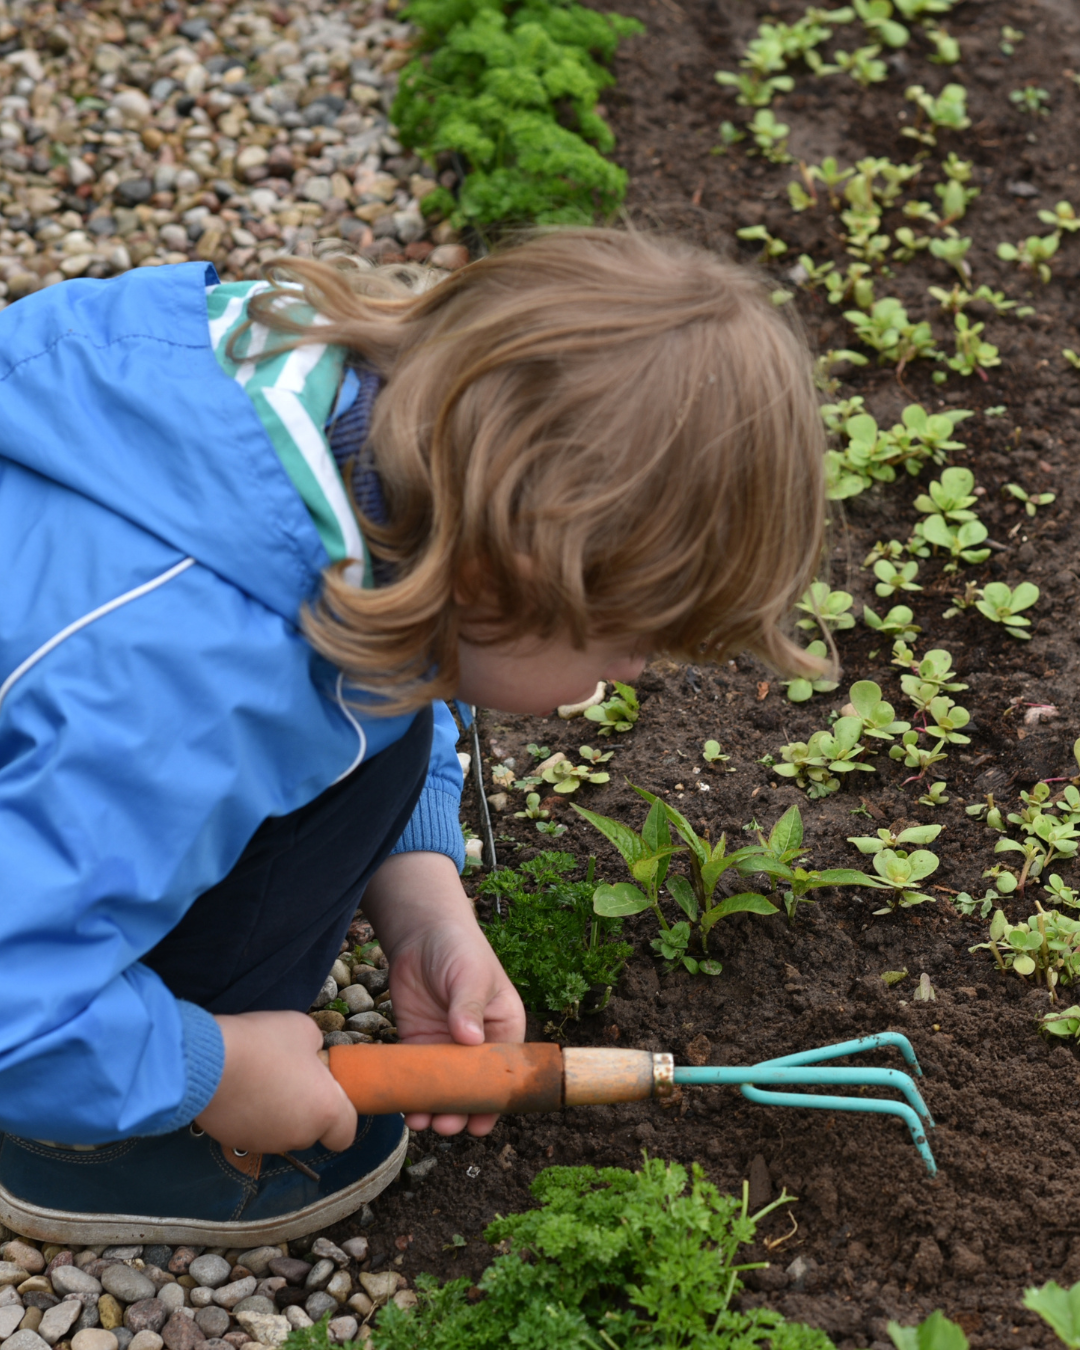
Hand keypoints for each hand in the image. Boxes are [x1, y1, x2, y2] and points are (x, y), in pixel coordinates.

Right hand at [195, 1010, 356, 1153]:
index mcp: (324, 1111)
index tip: (325, 1091)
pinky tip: (239, 1089)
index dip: (339, 1115)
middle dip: (304, 1107)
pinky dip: (249, 1115)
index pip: (344, 1135)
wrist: (207, 1062)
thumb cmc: (264, 1043)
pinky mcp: (235, 1141)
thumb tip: (310, 1059)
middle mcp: (298, 1135)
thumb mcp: (304, 1029)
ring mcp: (265, 1142)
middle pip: (310, 1130)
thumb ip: (316, 1049)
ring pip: (280, 1131)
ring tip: (259, 1079)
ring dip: (276, 1112)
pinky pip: (252, 1129)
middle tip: (289, 1076)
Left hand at [362, 852, 525, 1136]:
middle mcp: (477, 1044)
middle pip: (472, 1088)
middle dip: (460, 1111)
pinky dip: (412, 1093)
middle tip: (444, 1125)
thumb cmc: (459, 949)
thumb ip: (469, 1005)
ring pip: (443, 1088)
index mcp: (504, 1029)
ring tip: (422, 1123)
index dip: (493, 1102)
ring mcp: (447, 1046)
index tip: (479, 1124)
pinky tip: (404, 1108)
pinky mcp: (419, 1043)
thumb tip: (469, 1039)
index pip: (503, 1074)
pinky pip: (418, 1076)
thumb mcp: (470, 975)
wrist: (421, 933)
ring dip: (434, 1109)